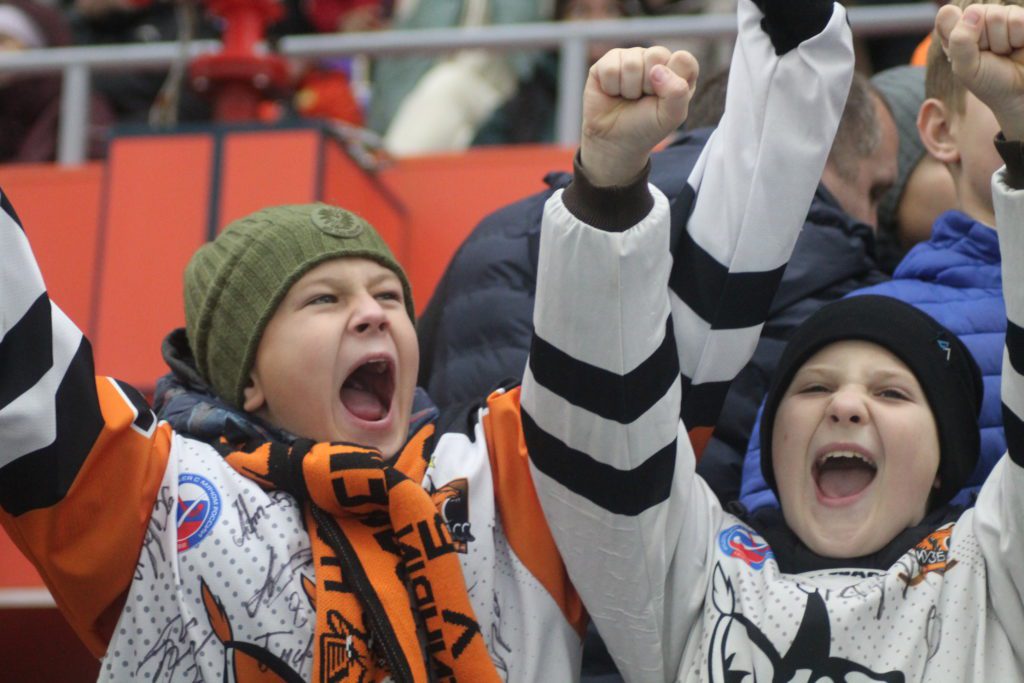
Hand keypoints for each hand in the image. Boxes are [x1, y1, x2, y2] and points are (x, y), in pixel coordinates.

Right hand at [580, 46, 697, 186]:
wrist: (614, 140)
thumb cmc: (645, 127)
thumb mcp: (671, 116)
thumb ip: (677, 92)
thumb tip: (657, 69)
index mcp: (677, 70)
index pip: (683, 59)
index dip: (673, 82)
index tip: (663, 100)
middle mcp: (655, 60)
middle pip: (656, 55)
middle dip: (649, 85)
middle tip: (643, 99)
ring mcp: (631, 57)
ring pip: (631, 63)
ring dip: (629, 89)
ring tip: (628, 98)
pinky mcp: (608, 61)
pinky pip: (610, 68)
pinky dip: (611, 87)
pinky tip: (612, 93)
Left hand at [937, 3, 1023, 139]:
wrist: (1020, 92)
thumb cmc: (990, 82)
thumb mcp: (966, 68)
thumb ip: (960, 41)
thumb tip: (973, 12)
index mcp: (956, 32)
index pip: (947, 15)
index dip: (959, 34)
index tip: (968, 53)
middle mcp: (977, 20)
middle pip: (976, 12)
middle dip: (984, 40)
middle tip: (992, 55)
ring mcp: (1001, 16)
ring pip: (998, 14)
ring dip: (1003, 41)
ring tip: (1006, 51)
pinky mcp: (1022, 18)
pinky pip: (1018, 19)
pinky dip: (1019, 36)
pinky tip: (1019, 45)